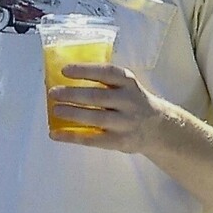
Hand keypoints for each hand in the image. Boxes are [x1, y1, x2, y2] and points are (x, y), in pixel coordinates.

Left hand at [49, 63, 163, 152]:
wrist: (159, 128)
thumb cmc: (133, 103)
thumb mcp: (127, 87)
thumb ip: (105, 83)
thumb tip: (65, 81)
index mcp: (128, 83)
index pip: (106, 73)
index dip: (85, 71)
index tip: (65, 70)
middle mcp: (128, 101)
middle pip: (98, 96)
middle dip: (73, 94)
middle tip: (53, 92)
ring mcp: (125, 123)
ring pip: (96, 117)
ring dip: (72, 113)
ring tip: (55, 109)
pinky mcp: (119, 141)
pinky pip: (92, 139)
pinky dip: (72, 137)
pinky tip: (55, 134)